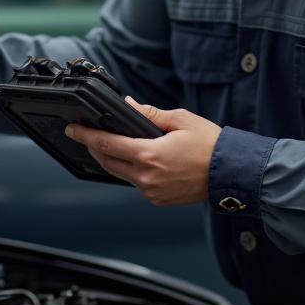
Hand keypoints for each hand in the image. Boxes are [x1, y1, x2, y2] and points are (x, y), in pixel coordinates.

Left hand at [65, 99, 220, 205]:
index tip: (72, 129)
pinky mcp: (158, 199)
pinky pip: (135, 183)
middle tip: (86, 133)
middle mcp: (146, 177)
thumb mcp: (180, 120)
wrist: (231, 174)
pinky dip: (130, 170)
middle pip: (107, 160)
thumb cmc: (210, 145)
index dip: (85, 135)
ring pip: (120, 173)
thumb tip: (128, 105)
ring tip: (108, 143)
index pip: (107, 144)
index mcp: (149, 155)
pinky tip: (134, 158)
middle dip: (93, 146)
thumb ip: (149, 114)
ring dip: (111, 158)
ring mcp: (151, 192)